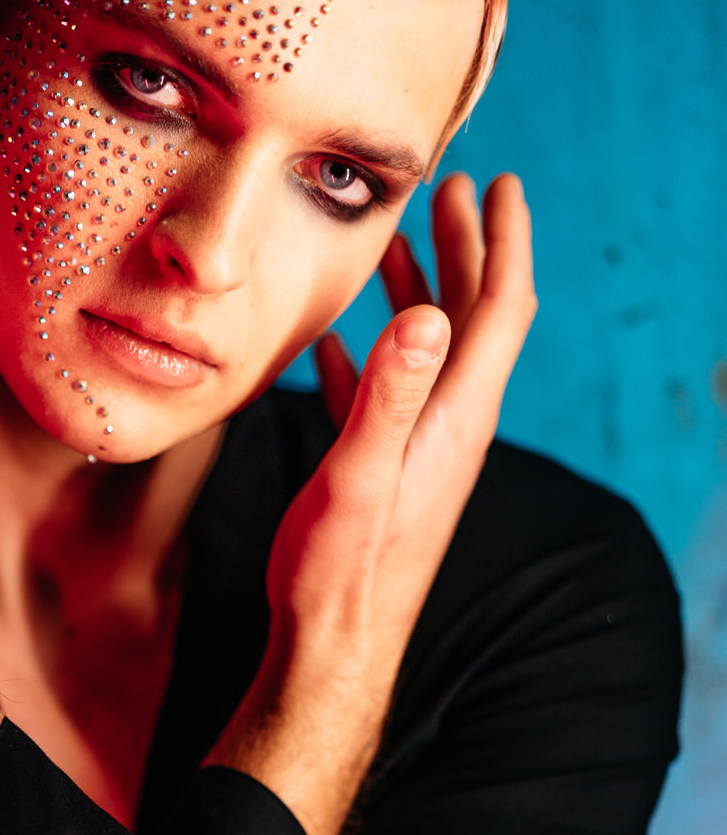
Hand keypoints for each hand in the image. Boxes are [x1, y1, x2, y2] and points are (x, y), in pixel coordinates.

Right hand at [208, 171, 535, 834]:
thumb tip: (428, 313)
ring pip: (431, 356)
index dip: (504, 241)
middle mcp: (447, 429)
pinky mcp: (383, 477)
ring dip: (423, 294)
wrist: (329, 650)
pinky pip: (384, 398)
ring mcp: (417, 454)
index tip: (499, 183)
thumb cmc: (339, 572)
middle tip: (449, 189)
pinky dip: (372, 358)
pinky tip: (338, 347)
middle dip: (466, 250)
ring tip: (401, 245)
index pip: (500, 310)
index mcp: (454, 419)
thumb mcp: (359, 475)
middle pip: (473, 322)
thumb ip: (389, 393)